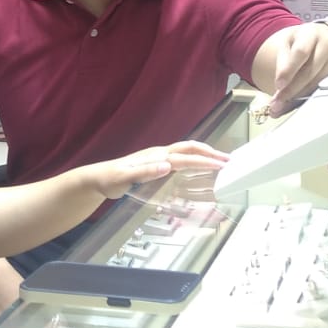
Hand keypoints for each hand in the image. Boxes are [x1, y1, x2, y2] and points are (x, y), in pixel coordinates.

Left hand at [89, 140, 226, 199]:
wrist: (98, 179)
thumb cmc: (111, 179)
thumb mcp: (126, 177)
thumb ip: (146, 171)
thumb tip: (167, 165)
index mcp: (156, 156)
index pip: (186, 157)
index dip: (204, 160)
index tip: (221, 165)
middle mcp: (160, 154)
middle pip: (190, 148)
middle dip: (210, 152)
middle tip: (228, 160)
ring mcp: (158, 157)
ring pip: (186, 151)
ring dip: (204, 154)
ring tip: (219, 161)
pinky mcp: (156, 164)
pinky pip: (181, 158)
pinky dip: (194, 160)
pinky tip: (198, 167)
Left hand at [268, 21, 327, 114]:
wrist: (324, 38)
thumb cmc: (303, 41)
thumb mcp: (289, 42)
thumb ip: (283, 61)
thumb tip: (279, 88)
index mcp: (312, 34)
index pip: (300, 52)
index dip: (289, 70)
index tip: (279, 85)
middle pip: (310, 72)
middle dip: (291, 90)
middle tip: (276, 104)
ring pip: (317, 84)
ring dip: (298, 99)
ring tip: (281, 108)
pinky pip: (323, 90)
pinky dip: (307, 99)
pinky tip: (295, 105)